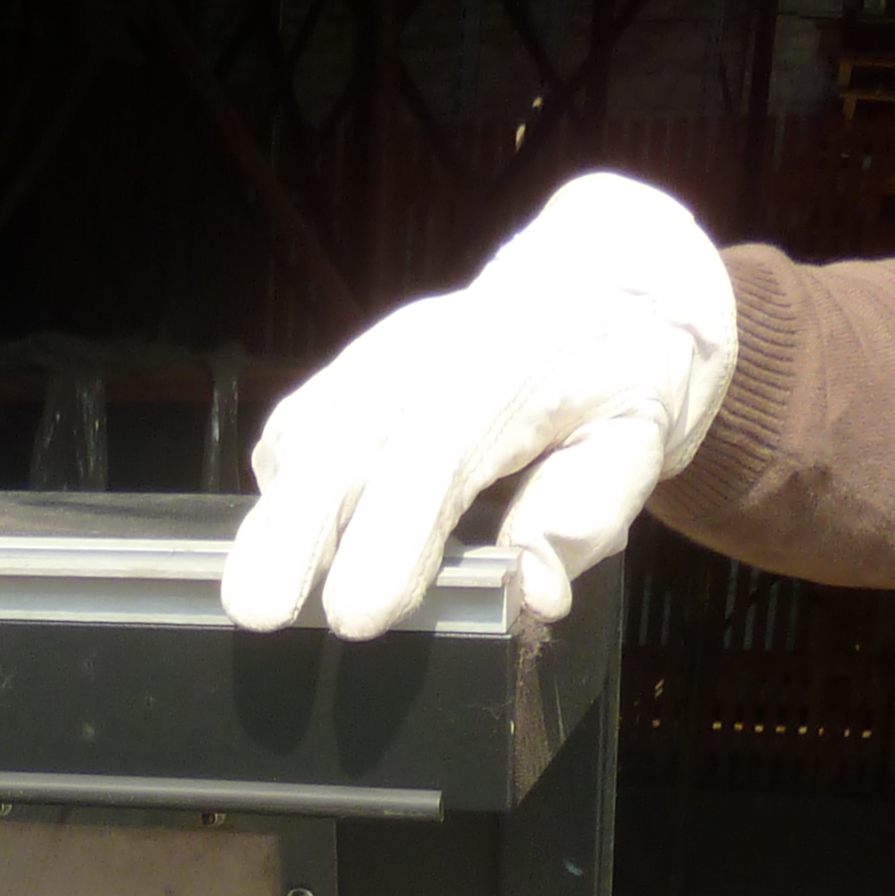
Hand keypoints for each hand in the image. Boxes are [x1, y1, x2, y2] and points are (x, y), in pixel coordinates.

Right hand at [221, 172, 738, 637]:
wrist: (603, 281)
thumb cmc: (620, 374)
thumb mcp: (638, 438)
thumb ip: (586, 514)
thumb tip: (535, 594)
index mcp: (509, 368)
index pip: (439, 451)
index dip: (392, 533)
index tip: (358, 614)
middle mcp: (429, 353)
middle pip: (345, 438)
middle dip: (297, 529)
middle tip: (260, 610)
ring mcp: (380, 356)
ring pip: (310, 430)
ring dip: (277, 518)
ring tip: (255, 596)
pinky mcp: (350, 370)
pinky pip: (300, 427)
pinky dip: (284, 486)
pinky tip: (287, 540)